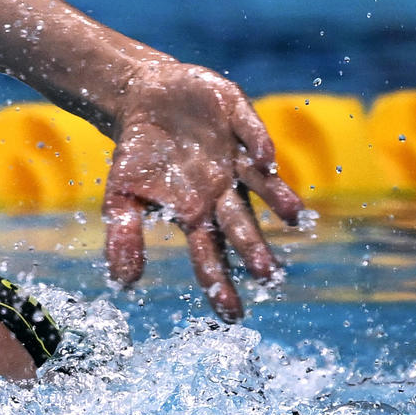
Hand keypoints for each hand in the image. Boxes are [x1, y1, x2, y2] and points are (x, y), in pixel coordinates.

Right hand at [101, 59, 305, 320]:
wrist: (144, 98)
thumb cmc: (137, 153)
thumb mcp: (121, 197)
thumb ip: (124, 237)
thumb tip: (123, 284)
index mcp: (195, 212)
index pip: (210, 255)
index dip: (220, 283)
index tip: (232, 316)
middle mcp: (221, 189)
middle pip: (240, 224)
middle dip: (254, 249)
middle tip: (269, 277)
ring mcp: (233, 155)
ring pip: (260, 182)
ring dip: (277, 199)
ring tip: (294, 218)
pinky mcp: (237, 118)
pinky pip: (250, 132)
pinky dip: (258, 145)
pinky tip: (264, 159)